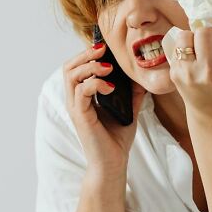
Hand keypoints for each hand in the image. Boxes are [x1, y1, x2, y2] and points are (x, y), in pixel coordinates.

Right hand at [63, 42, 147, 177]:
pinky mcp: (80, 116)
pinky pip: (81, 91)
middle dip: (85, 54)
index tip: (105, 47)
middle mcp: (75, 99)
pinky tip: (111, 87)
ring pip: (71, 75)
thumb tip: (142, 75)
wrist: (113, 163)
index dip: (87, 54)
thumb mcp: (128, 109)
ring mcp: (76, 107)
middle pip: (69, 66)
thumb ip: (132, 92)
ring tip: (108, 68)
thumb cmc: (117, 139)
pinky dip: (95, 84)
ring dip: (89, 66)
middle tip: (103, 49)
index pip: (77, 67)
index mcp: (83, 96)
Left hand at [167, 25, 211, 118]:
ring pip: (186, 35)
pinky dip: (183, 48)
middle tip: (209, 46)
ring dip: (192, 38)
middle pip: (204, 31)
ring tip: (198, 49)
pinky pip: (176, 46)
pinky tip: (190, 58)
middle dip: (207, 34)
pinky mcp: (175, 74)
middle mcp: (210, 71)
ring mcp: (190, 74)